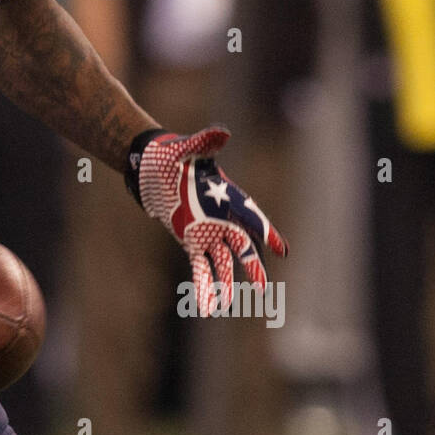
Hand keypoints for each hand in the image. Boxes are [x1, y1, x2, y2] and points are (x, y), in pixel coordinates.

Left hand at [126, 126, 287, 315]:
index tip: (283, 250)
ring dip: (225, 282)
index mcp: (226, 197)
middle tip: (263, 289)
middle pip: (242, 246)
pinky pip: (200, 266)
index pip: (251, 217)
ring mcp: (207, 231)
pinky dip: (202, 283)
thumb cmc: (172, 155)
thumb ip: (205, 142)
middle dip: (252, 267)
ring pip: (222, 262)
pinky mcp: (191, 240)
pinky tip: (204, 303)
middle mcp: (221, 217)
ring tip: (228, 303)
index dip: (267, 233)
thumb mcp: (187, 148)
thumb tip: (222, 132)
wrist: (151, 166)